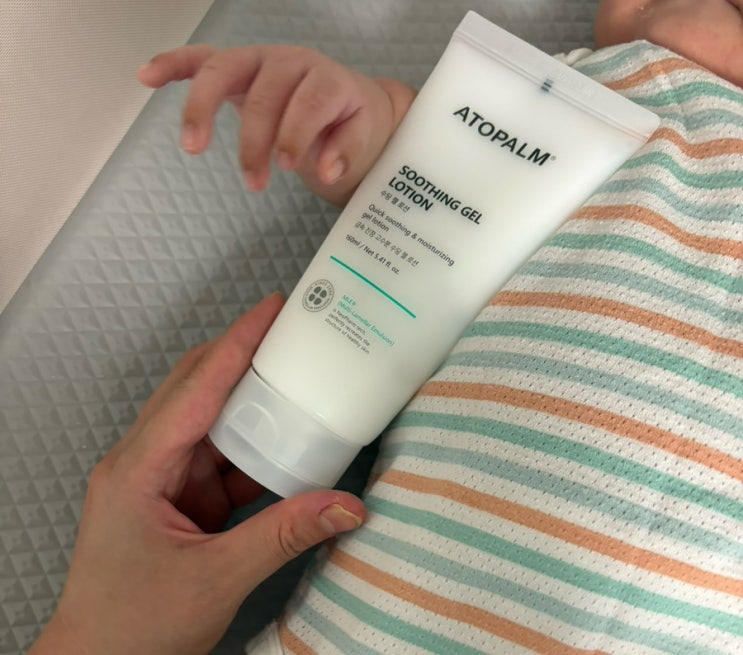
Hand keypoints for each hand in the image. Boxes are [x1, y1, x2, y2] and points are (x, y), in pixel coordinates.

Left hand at [29, 294, 365, 654]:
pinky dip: (254, 447)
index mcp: (139, 468)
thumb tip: (347, 507)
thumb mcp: (216, 579)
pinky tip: (286, 441)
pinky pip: (220, 457)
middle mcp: (145, 461)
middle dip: (242, 355)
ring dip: (251, 399)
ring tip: (295, 374)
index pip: (196, 389)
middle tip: (289, 328)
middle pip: (197, 388)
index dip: (237, 343)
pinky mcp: (178, 498)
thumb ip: (284, 536)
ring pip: (210, 420)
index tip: (272, 307)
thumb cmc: (133, 627)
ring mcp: (161, 479)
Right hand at [137, 44, 415, 205]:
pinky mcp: (237, 67)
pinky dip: (173, 64)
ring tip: (192, 145)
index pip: (309, 100)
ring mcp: (259, 61)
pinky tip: (147, 76)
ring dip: (203, 107)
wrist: (346, 102)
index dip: (295, 132)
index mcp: (326, 78)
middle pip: (264, 93)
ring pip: (224, 70)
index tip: (286, 165)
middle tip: (254, 181)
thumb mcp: (362, 137)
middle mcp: (290, 62)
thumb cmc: (349, 121)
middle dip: (255, 140)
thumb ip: (348, 151)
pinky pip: (200, 58)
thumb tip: (327, 170)